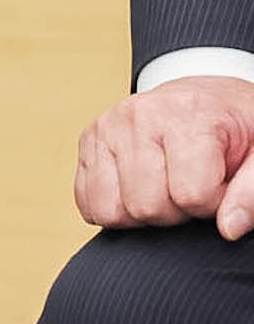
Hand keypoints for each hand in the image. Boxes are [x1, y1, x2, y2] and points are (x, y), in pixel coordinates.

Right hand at [74, 75, 253, 235]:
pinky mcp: (88, 139)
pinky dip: (114, 208)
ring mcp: (107, 127)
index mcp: (187, 115)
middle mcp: (137, 116)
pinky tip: (139, 189)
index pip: (191, 195)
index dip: (214, 205)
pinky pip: (86, 200)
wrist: (209, 95)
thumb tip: (229, 229)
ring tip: (166, 189)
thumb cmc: (241, 127)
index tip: (222, 185)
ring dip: (142, 213)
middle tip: (193, 189)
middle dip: (176, 212)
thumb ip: (253, 193)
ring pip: (111, 210)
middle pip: (146, 206)